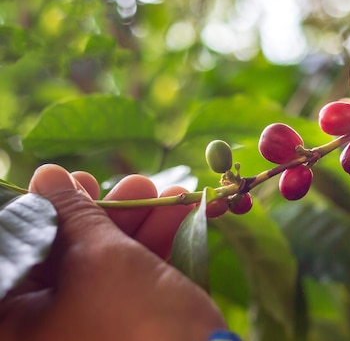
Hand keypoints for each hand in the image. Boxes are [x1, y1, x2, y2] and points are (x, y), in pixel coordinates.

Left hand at [0, 164, 225, 340]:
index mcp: (16, 325)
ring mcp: (87, 328)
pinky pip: (130, 277)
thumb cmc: (137, 323)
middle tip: (134, 184)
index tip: (79, 179)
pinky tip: (179, 215)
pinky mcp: (125, 325)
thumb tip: (48, 177)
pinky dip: (154, 244)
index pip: (20, 251)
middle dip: (106, 211)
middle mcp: (44, 329)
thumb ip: (73, 212)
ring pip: (103, 261)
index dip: (48, 210)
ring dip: (139, 221)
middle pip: (64, 252)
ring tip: (167, 193)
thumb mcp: (101, 258)